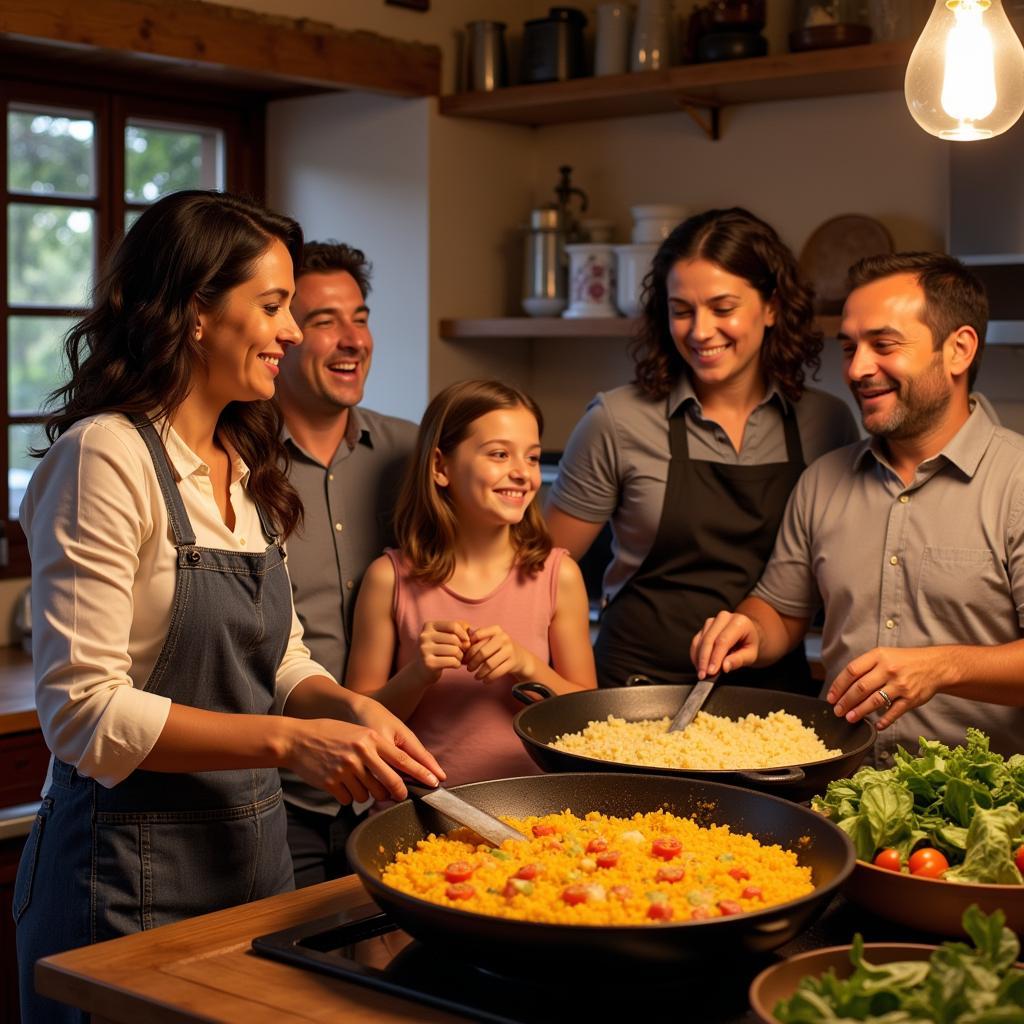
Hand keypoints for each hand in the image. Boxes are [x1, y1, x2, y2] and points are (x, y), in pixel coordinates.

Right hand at [283, 704, 444, 804]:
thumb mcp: (357, 733)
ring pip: (369, 795)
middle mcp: (360, 753)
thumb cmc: (329, 734)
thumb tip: (397, 770)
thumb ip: (376, 749)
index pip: (401, 760)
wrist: (297, 740)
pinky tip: (341, 784)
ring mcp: (346, 769)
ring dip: (366, 794)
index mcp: (370, 739)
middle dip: (396, 793)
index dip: (419, 773)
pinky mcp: (332, 783)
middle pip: (389, 783)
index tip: (433, 782)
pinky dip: (349, 796)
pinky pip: (350, 800)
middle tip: (397, 795)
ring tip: (355, 780)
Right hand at [416, 620, 470, 681]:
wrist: (419, 671)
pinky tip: (454, 665)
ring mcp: (424, 650)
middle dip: (462, 647)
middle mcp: (424, 636)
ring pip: (454, 650)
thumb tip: (472, 632)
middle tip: (462, 653)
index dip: (464, 634)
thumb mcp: (444, 637)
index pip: (453, 625)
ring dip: (460, 657)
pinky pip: (452, 661)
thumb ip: (458, 630)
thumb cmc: (437, 651)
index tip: (467, 641)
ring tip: (457, 659)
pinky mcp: (428, 663)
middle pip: (454, 639)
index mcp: (429, 626)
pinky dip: (457, 664)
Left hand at [463, 625, 536, 681]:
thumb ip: (477, 641)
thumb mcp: (490, 640)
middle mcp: (503, 638)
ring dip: (480, 672)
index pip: (477, 636)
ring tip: (476, 676)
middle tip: (469, 669)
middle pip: (482, 652)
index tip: (464, 657)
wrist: (520, 657)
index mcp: (496, 630)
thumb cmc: (499, 649)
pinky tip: (484, 680)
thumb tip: (461, 647)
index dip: (469, 648)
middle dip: (473, 663)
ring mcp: (510, 650)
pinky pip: (497, 672)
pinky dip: (489, 678)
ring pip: (489, 664)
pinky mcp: (513, 662)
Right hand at [690, 611, 760, 678]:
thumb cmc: (749, 644)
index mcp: (739, 622)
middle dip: (704, 659)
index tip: (711, 671)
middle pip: (709, 639)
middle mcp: (724, 617)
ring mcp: (713, 621)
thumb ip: (739, 660)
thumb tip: (725, 667)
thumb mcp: (750, 654)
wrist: (746, 634)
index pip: (723, 641)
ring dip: (698, 658)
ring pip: (700, 640)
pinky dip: (695, 654)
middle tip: (703, 675)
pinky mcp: (705, 626)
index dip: (715, 657)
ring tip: (701, 673)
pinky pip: (696, 641)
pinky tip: (699, 665)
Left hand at [827, 647, 945, 728]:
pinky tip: (876, 725)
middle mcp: (888, 669)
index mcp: (878, 656)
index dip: (838, 685)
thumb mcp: (883, 655)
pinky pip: (895, 712)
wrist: (935, 666)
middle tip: (837, 711)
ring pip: (875, 701)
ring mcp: (901, 685)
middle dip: (845, 701)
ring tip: (849, 718)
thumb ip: (865, 667)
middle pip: (860, 688)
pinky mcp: (912, 699)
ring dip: (860, 711)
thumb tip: (843, 686)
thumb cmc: (904, 661)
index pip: (852, 671)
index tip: (831, 697)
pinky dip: (884, 720)